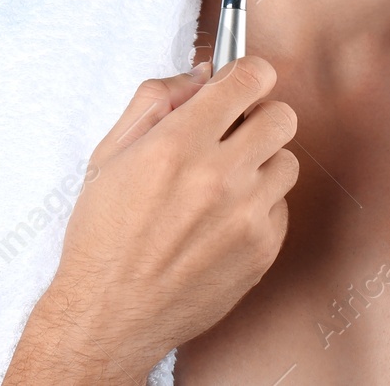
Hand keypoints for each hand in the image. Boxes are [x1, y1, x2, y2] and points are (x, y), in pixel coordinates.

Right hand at [5, 55, 298, 384]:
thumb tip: (204, 72)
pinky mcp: (262, 250)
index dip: (250, 73)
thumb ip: (157, 99)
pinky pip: (282, 206)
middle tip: (235, 134)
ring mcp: (245, 216)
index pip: (250, 78)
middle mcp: (218, 177)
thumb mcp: (109, 154)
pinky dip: (259, 207)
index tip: (245, 81)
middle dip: (260, 117)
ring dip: (261, 164)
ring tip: (225, 184)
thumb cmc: (103, 235)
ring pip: (287, 161)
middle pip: (282, 116)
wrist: (109, 317)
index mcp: (177, 144)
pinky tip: (223, 222)